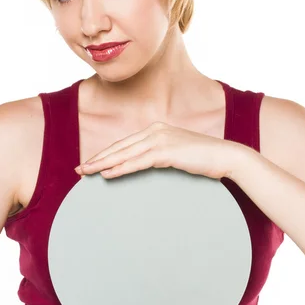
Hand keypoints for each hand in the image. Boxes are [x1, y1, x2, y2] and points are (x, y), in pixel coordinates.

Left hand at [74, 121, 240, 179]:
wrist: (225, 156)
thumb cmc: (203, 158)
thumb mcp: (177, 153)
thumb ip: (160, 155)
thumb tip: (146, 165)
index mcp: (156, 129)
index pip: (124, 143)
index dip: (105, 153)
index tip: (90, 163)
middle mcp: (155, 131)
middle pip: (119, 147)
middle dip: (97, 158)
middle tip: (79, 170)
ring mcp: (160, 139)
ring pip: (124, 154)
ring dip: (103, 164)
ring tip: (86, 173)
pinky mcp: (166, 151)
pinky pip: (137, 162)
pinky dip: (120, 168)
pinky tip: (107, 174)